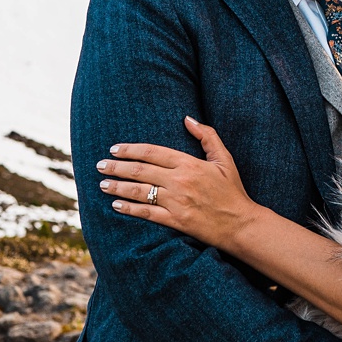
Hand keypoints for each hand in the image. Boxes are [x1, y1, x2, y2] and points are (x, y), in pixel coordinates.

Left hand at [96, 117, 259, 251]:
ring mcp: (177, 202)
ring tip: (102, 184)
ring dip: (118, 187)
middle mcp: (180, 181)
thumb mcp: (224, 159)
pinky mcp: (176, 221)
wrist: (241, 224)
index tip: (115, 149)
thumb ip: (207, 136)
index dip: (130, 149)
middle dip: (117, 167)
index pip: (152, 152)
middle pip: (140, 171)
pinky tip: (116, 205)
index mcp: (189, 163)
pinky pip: (147, 214)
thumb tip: (188, 118)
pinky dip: (130, 209)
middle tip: (100, 165)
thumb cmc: (233, 191)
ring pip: (140, 191)